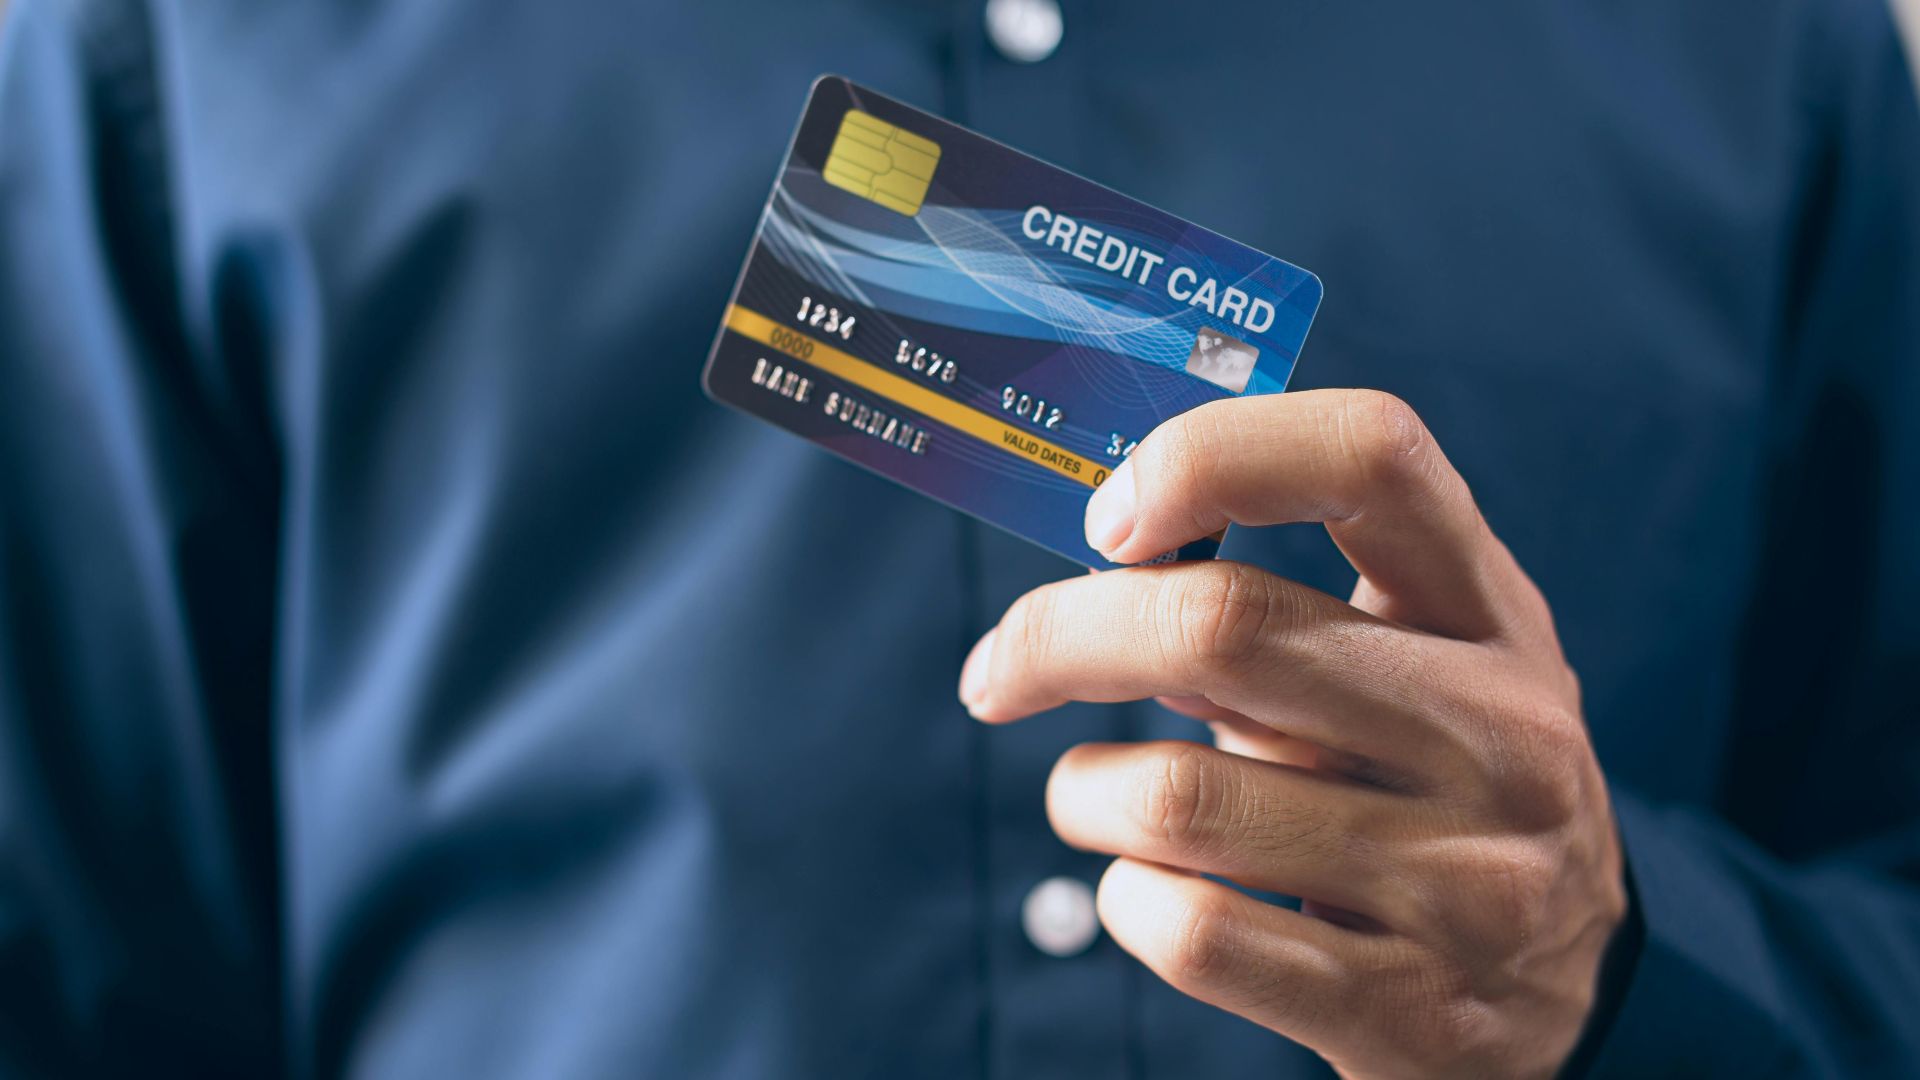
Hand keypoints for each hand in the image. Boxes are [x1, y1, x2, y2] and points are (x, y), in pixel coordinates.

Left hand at [958, 390, 1626, 1077]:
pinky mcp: (1408, 1011)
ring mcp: (1466, 880)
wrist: (1570, 998)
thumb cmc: (1447, 788)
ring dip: (1084, 790)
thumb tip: (1105, 592)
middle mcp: (1499, 734)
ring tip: (1091, 796)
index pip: (1370, 455)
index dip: (1212, 455)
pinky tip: (1144, 890)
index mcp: (1492, 614)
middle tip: (1002, 669)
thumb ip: (1292, 613)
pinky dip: (1125, 900)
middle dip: (1062, 639)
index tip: (1111, 519)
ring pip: (1177, 797)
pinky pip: (1192, 935)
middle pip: (1224, 626)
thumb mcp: (1424, 670)